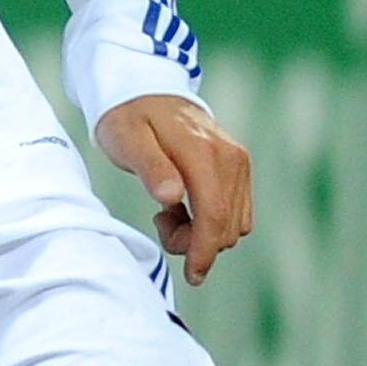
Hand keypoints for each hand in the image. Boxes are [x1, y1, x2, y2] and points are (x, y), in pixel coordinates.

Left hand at [94, 92, 251, 286]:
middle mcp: (230, 158)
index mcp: (204, 153)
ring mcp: (238, 162)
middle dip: (194, 241)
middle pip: (226, 225)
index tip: (192, 275)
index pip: (214, 215)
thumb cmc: (129, 118)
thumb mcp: (127, 140)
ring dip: (202, 232)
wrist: (146, 90)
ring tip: (168, 211)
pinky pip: (236, 211)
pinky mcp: (238, 167)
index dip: (204, 251)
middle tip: (160, 221)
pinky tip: (184, 206)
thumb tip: (171, 197)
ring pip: (233, 223)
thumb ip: (151, 168)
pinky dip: (211, 220)